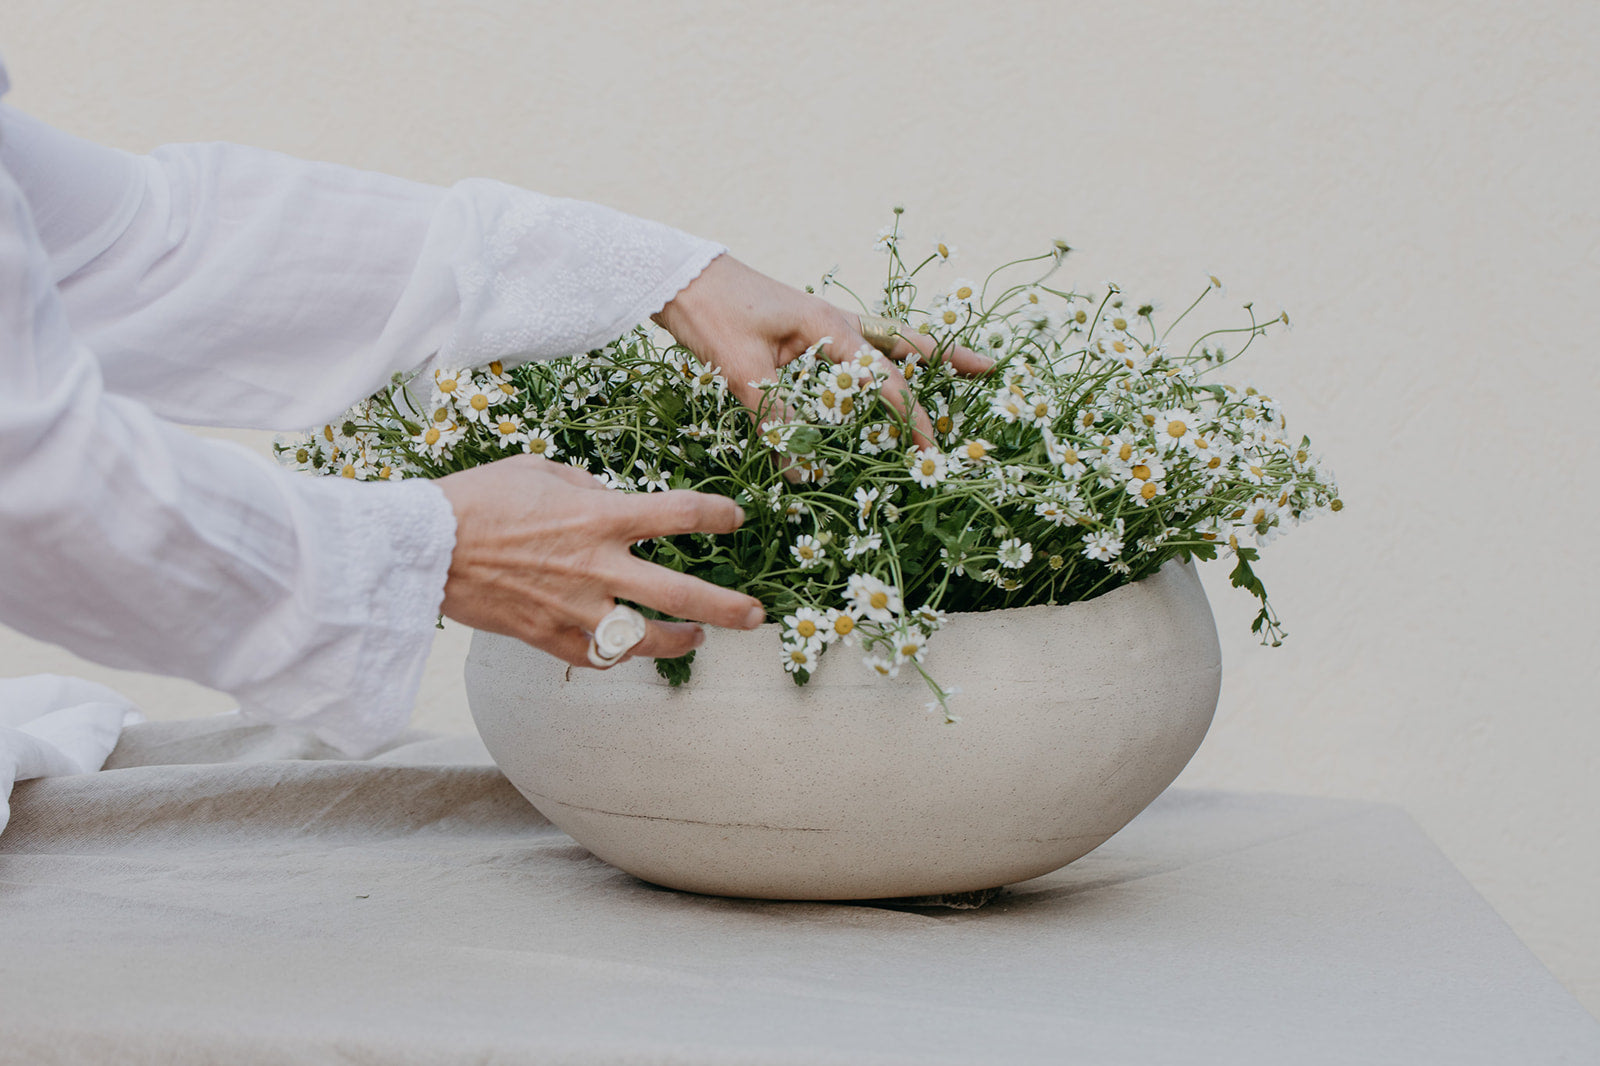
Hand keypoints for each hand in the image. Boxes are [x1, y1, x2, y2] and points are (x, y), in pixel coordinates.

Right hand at [437, 455, 764, 667]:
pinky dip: (617, 654)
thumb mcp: (542, 470)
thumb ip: (590, 489)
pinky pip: (598, 657)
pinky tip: (629, 648)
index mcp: (600, 518)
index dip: (717, 515)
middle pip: (682, 594)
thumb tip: (614, 502)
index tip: (735, 519)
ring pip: (646, 639)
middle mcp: (597, 567)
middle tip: (756, 616)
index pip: (679, 514)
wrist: (425, 547)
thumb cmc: (479, 499)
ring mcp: (575, 608)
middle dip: (727, 608)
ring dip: (680, 641)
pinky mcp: (548, 636)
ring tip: (698, 639)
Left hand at [652, 253, 992, 448]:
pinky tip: (884, 371)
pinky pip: (856, 345)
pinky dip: (881, 358)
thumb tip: (802, 471)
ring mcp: (822, 323)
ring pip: (887, 339)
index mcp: (831, 328)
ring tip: (958, 364)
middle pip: (906, 342)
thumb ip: (775, 421)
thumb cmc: (711, 316)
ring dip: (921, 354)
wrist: (678, 277)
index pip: (886, 380)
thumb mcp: (742, 373)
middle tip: (990, 368)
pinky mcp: (804, 329)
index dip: (910, 418)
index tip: (929, 451)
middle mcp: (836, 322)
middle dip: (948, 358)